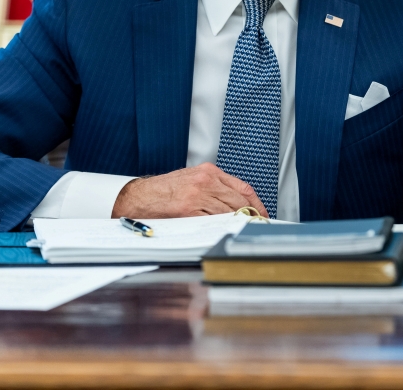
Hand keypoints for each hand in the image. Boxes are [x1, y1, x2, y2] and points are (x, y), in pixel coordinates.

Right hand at [111, 162, 266, 218]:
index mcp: (209, 172)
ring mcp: (197, 195)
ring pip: (228, 212)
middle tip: (257, 226)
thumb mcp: (193, 179)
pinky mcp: (188, 210)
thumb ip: (214, 187)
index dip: (256, 203)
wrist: (140, 197)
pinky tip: (226, 231)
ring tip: (243, 231)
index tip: (262, 213)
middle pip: (239, 200)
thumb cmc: (165, 190)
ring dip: (237, 223)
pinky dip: (221, 227)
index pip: (242, 187)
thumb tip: (236, 204)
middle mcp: (205, 181)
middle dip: (251, 215)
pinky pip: (212, 220)